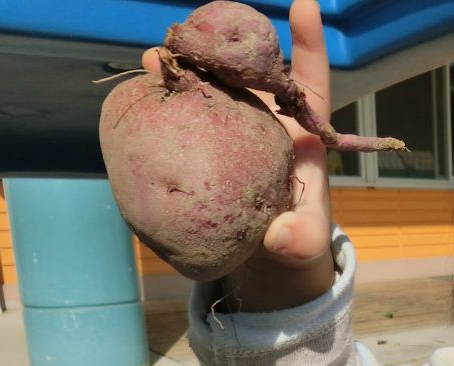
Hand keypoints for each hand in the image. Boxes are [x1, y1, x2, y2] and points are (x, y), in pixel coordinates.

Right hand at [143, 0, 335, 308]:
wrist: (259, 253)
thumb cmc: (293, 238)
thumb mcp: (303, 242)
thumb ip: (301, 240)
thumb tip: (283, 237)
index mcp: (299, 135)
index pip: (309, 82)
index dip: (308, 44)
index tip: (305, 7)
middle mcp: (264, 120)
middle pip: (249, 71)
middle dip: (227, 44)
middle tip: (201, 28)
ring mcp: (229, 128)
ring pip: (210, 85)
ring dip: (185, 65)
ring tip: (158, 54)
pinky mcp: (201, 143)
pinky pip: (183, 115)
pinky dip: (165, 98)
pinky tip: (144, 87)